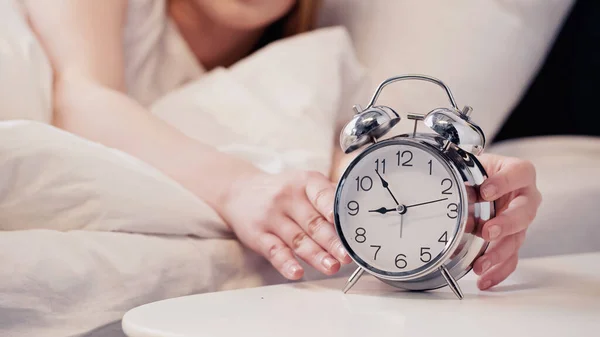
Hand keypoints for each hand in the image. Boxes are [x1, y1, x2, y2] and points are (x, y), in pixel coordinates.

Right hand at [220, 170, 352, 279]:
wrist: (238, 191)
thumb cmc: (280, 190)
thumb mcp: (302, 183)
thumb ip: (327, 196)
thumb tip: (358, 214)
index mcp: (304, 182)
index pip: (323, 195)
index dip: (336, 210)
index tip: (349, 224)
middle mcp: (287, 198)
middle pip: (314, 222)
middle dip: (332, 241)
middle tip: (347, 256)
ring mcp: (271, 217)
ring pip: (298, 239)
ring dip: (316, 255)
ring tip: (332, 267)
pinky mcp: (258, 235)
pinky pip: (274, 251)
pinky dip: (286, 263)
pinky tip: (297, 272)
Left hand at [472, 154, 541, 289]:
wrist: (485, 180)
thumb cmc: (482, 172)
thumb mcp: (474, 166)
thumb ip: (467, 176)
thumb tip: (453, 191)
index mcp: (519, 173)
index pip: (520, 174)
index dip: (504, 182)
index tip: (485, 191)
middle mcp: (526, 198)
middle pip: (524, 212)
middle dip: (505, 224)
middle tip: (487, 231)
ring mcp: (522, 221)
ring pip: (517, 239)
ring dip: (498, 254)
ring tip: (481, 264)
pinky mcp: (513, 239)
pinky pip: (511, 258)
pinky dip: (498, 271)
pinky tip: (485, 280)